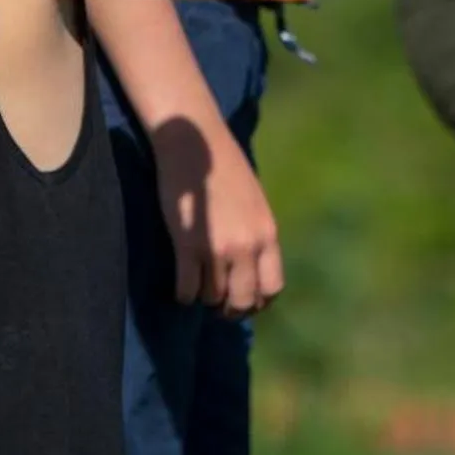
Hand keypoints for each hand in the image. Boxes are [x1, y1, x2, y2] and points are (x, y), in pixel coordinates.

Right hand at [156, 133, 284, 318]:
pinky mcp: (188, 246)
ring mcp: (217, 248)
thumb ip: (257, 235)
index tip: (244, 300)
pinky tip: (181, 285)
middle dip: (230, 309)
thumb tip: (252, 268)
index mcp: (268, 234)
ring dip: (203, 298)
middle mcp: (247, 247)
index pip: (273, 288)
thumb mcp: (256, 203)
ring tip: (197, 287)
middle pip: (244, 301)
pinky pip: (187, 290)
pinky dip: (183, 294)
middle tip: (217, 305)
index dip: (258, 302)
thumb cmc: (225, 169)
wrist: (196, 145)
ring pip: (213, 298)